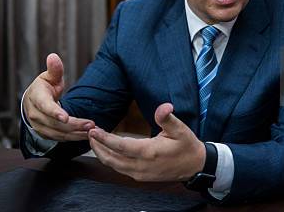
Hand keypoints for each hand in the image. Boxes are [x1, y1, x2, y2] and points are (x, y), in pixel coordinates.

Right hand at [23, 53, 94, 140]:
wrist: (33, 101)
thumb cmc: (44, 87)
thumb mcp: (49, 76)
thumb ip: (54, 69)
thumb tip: (53, 57)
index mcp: (36, 98)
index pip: (45, 106)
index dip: (55, 112)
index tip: (66, 117)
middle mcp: (36, 114)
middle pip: (55, 123)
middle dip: (74, 124)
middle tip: (91, 124)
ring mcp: (39, 126)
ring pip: (58, 133)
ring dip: (76, 133)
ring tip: (92, 131)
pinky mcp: (45, 133)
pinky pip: (60, 138)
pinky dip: (73, 137)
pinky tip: (85, 135)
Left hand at [88, 103, 204, 181]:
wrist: (195, 166)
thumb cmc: (187, 146)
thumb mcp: (181, 129)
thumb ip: (168, 118)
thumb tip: (164, 107)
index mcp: (149, 152)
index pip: (120, 146)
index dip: (105, 138)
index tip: (93, 130)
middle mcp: (141, 166)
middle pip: (111, 158)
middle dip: (97, 146)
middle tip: (89, 133)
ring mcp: (140, 173)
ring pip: (113, 165)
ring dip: (101, 153)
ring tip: (94, 140)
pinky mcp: (140, 176)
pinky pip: (120, 169)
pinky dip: (110, 159)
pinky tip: (107, 150)